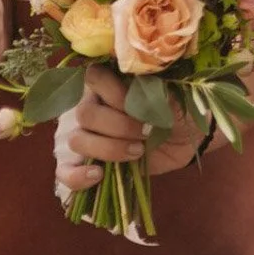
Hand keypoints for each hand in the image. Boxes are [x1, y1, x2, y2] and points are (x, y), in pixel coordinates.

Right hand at [54, 66, 206, 190]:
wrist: (188, 138)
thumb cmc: (178, 110)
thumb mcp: (171, 95)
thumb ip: (150, 88)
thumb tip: (136, 82)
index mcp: (111, 84)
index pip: (93, 78)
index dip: (115, 94)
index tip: (140, 105)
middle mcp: (95, 107)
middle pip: (85, 114)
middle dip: (118, 126)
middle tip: (146, 132)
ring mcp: (90, 136)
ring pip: (77, 140)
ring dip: (109, 148)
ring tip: (138, 151)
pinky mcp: (90, 163)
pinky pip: (65, 172)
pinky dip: (76, 176)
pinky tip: (98, 176)